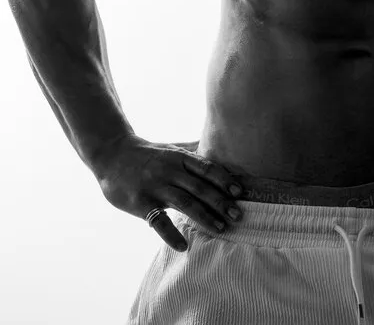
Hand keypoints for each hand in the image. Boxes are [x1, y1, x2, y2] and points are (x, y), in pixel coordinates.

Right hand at [94, 136, 244, 250]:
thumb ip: (194, 151)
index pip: (207, 168)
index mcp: (180, 158)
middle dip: (221, 201)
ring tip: (221, 228)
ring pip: (185, 203)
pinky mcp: (141, 202)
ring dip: (205, 217)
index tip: (240, 192)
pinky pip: (158, 221)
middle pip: (200, 187)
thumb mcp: (171, 148)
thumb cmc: (148, 154)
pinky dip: (171, 235)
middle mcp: (170, 171)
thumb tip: (221, 148)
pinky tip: (183, 246)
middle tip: (238, 215)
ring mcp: (155, 186)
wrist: (112, 155)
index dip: (224, 179)